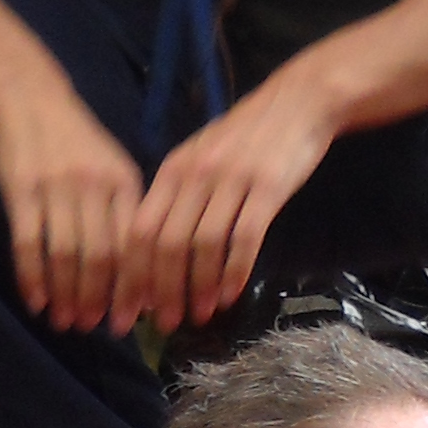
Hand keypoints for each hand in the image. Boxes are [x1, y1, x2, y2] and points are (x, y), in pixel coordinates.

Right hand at [0, 77, 144, 330]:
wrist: (31, 99)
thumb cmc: (79, 143)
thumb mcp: (115, 169)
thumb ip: (126, 216)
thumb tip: (141, 278)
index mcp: (125, 183)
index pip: (134, 246)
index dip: (133, 288)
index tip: (131, 320)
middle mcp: (95, 186)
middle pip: (102, 256)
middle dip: (99, 299)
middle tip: (94, 327)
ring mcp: (56, 187)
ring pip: (65, 255)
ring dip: (66, 295)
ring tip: (66, 322)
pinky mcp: (21, 190)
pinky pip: (28, 243)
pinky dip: (32, 278)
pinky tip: (35, 301)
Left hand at [112, 70, 338, 335]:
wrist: (297, 102)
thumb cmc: (246, 137)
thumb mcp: (199, 159)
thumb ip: (177, 198)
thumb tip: (155, 255)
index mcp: (171, 171)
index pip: (139, 231)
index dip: (133, 276)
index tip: (131, 311)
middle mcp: (194, 175)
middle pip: (166, 243)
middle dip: (161, 290)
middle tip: (163, 325)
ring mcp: (230, 181)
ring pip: (203, 245)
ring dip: (198, 287)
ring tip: (198, 316)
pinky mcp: (266, 188)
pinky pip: (244, 238)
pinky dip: (234, 271)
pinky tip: (230, 295)